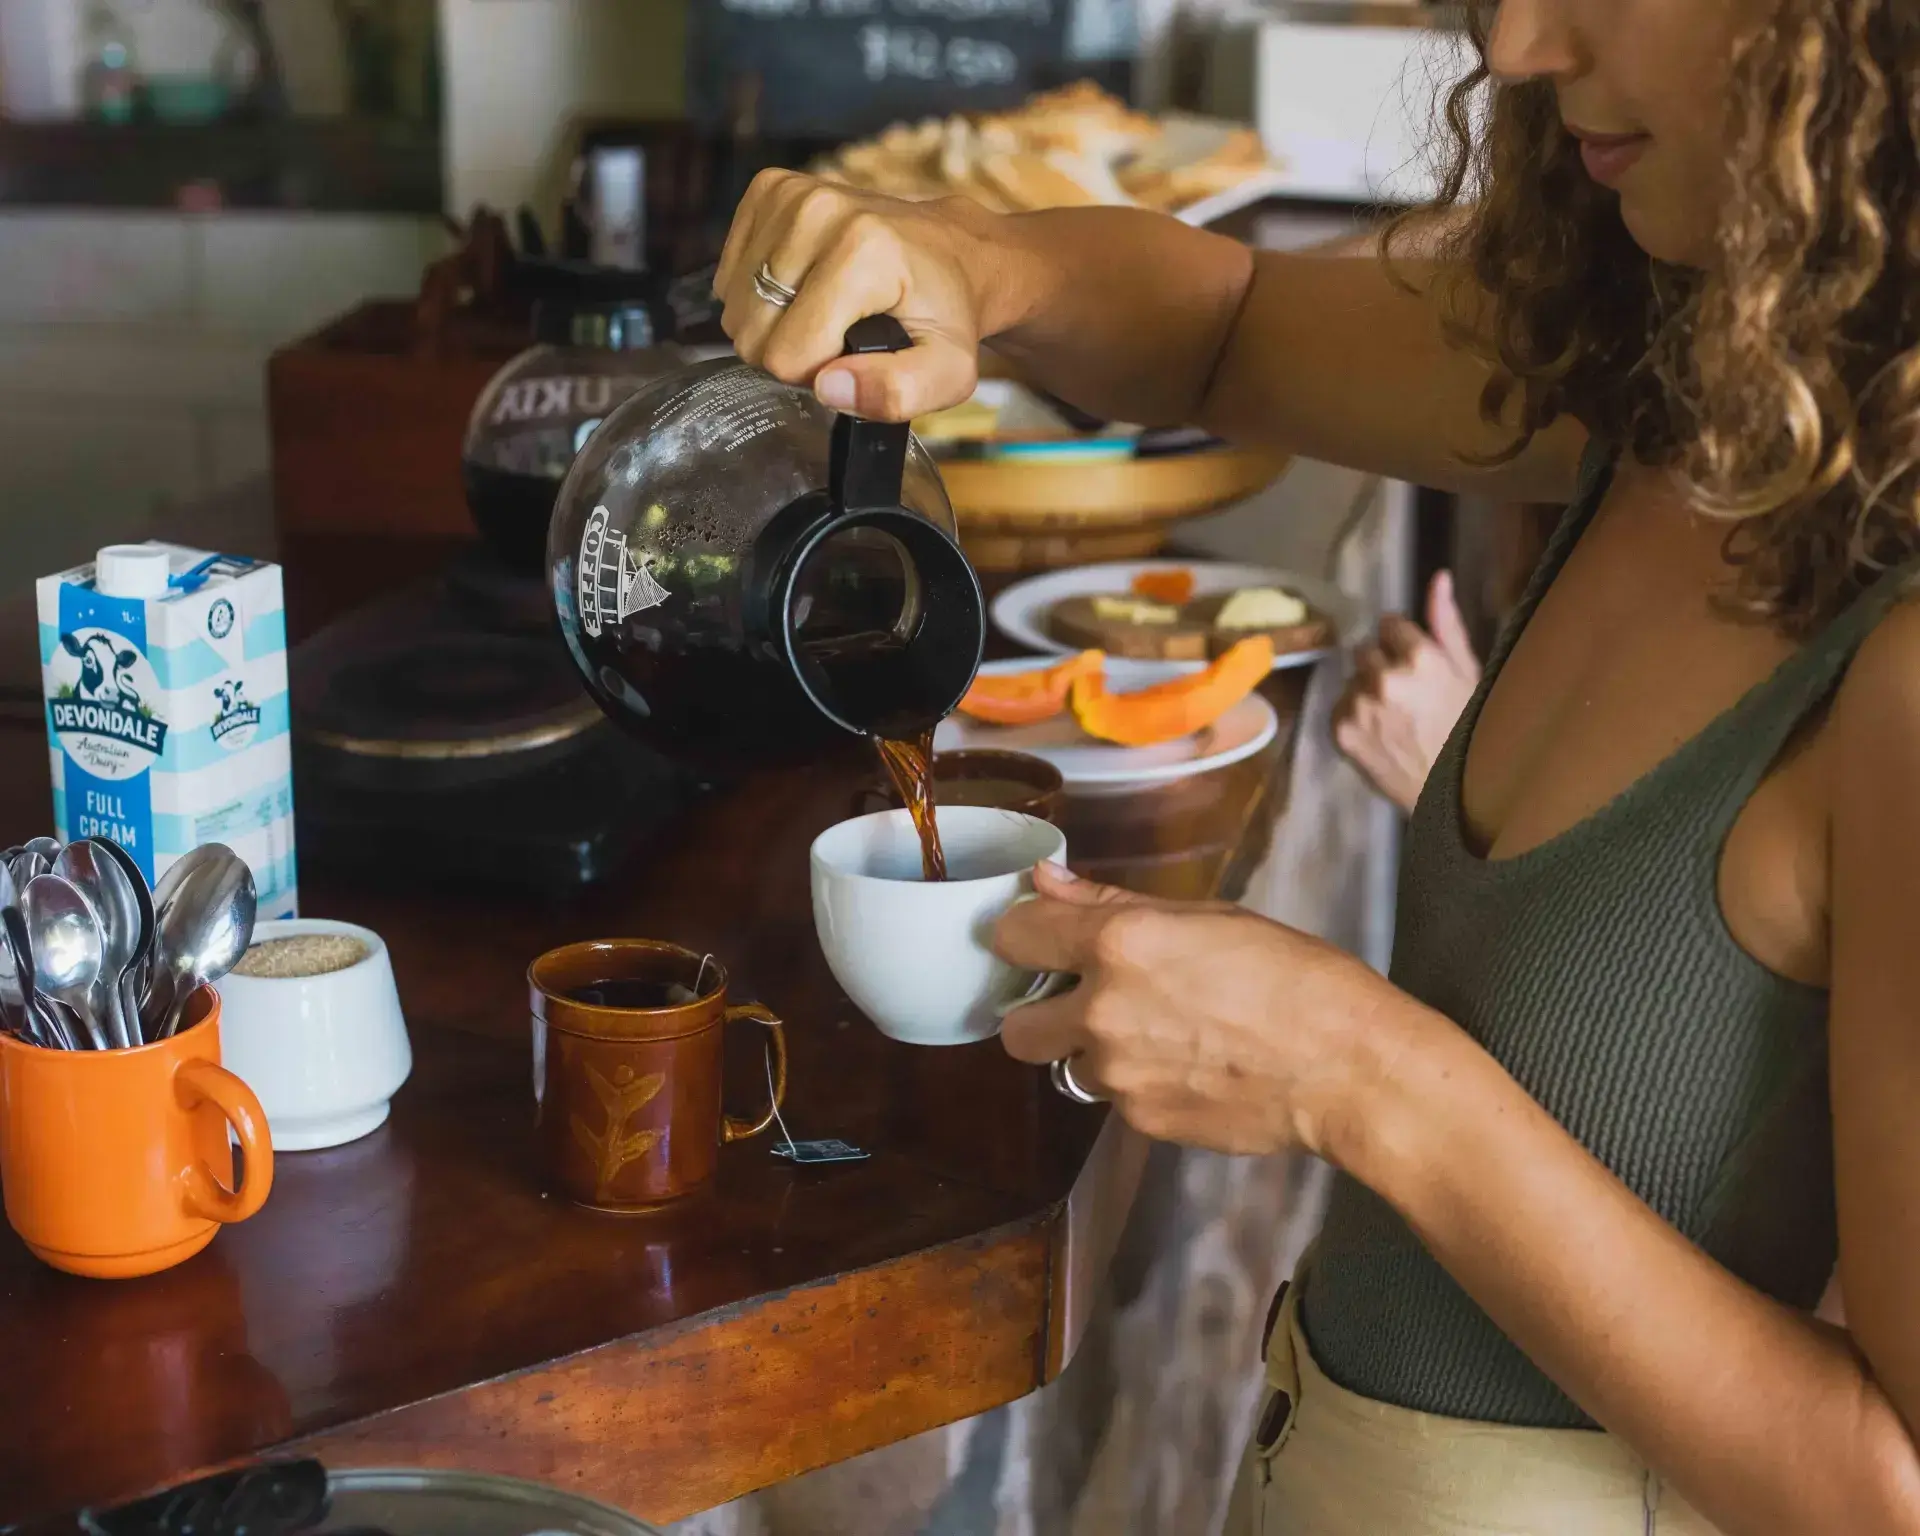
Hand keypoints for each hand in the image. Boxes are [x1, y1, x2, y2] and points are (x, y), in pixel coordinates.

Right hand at [714, 171, 1009, 420]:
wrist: (952, 252)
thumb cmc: (946, 314)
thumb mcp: (947, 372)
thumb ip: (897, 392)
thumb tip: (831, 388)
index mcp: (863, 253)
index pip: (786, 356)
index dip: (818, 375)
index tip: (854, 357)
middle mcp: (819, 211)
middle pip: (753, 333)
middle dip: (792, 351)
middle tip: (841, 336)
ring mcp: (789, 194)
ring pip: (735, 307)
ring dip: (776, 323)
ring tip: (825, 310)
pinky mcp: (769, 188)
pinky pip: (729, 273)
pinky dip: (761, 291)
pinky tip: (804, 285)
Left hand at [992, 862, 1409, 1156]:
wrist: (1346, 1067)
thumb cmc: (1295, 977)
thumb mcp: (1206, 916)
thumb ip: (1111, 902)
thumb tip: (1048, 881)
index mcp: (1118, 945)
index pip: (1012, 935)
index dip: (1022, 935)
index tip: (1038, 937)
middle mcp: (1103, 1013)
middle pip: (1016, 1028)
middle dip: (1039, 1015)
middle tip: (1082, 1001)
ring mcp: (1119, 1076)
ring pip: (1066, 1068)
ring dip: (1092, 1054)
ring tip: (1156, 1037)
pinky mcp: (1142, 1121)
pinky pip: (1114, 1101)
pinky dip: (1137, 1085)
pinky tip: (1189, 1067)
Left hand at [1333, 569, 1481, 812]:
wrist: (1452, 793)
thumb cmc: (1470, 730)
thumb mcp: (1468, 673)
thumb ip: (1446, 624)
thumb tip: (1438, 576)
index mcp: (1420, 657)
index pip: (1389, 624)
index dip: (1402, 643)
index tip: (1413, 662)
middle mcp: (1384, 677)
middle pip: (1365, 650)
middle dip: (1382, 665)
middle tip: (1405, 694)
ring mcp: (1359, 705)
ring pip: (1352, 679)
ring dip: (1366, 691)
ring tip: (1395, 718)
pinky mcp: (1340, 731)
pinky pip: (1339, 706)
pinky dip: (1355, 716)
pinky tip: (1380, 733)